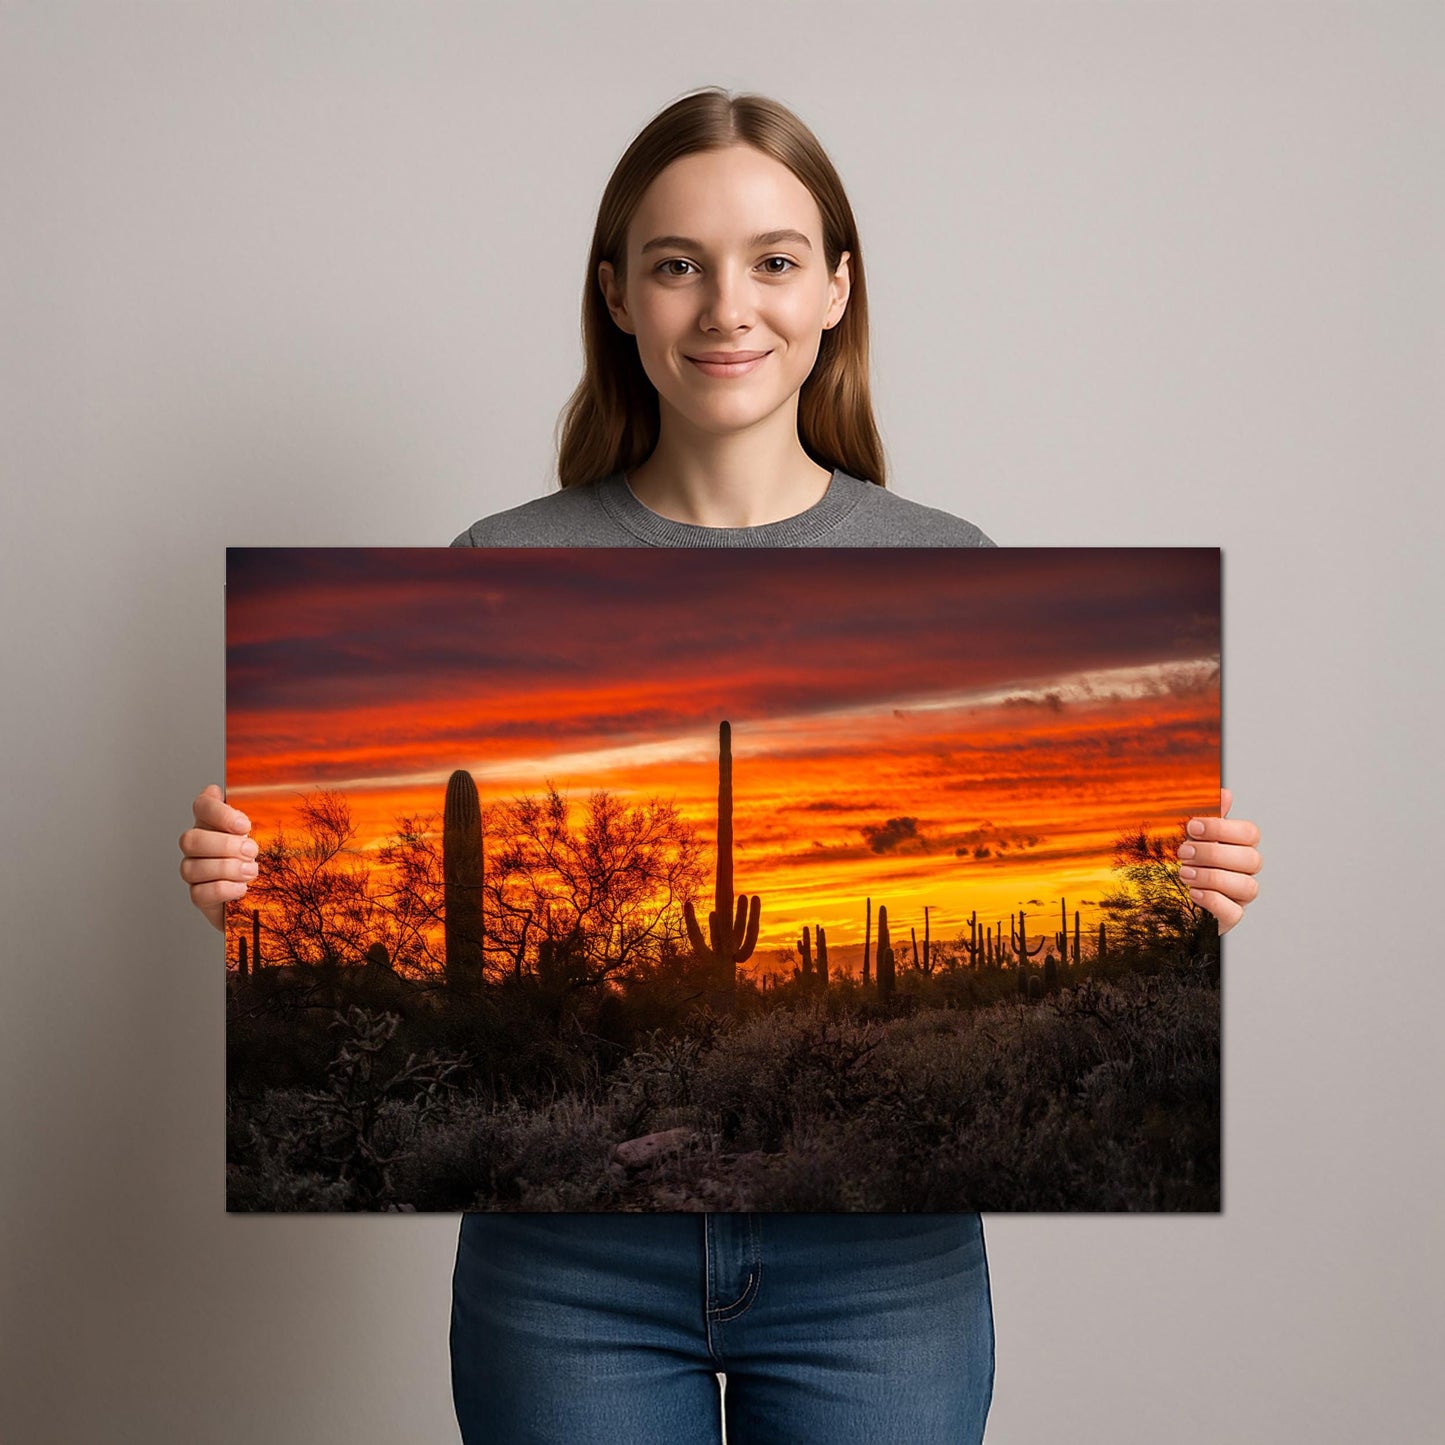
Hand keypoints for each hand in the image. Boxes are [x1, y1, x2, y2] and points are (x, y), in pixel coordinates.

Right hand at [178, 783, 257, 932]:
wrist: (261, 892)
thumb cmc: (259, 857)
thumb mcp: (263, 832)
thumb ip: (251, 813)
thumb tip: (227, 791)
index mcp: (211, 824)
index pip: (201, 806)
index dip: (219, 813)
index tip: (245, 825)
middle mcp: (197, 846)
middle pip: (190, 839)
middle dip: (224, 845)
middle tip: (252, 851)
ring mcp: (194, 871)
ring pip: (191, 868)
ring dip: (227, 869)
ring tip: (251, 871)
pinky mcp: (199, 896)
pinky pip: (200, 893)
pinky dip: (224, 889)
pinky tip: (242, 887)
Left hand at [1178, 787, 1260, 935]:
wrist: (1166, 902)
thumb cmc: (1187, 866)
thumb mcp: (1194, 840)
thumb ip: (1209, 821)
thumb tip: (1225, 793)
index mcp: (1240, 849)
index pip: (1250, 834)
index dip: (1222, 828)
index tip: (1192, 827)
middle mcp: (1245, 873)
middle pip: (1251, 860)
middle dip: (1213, 853)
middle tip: (1183, 852)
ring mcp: (1240, 898)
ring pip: (1247, 886)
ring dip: (1212, 876)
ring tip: (1184, 872)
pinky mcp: (1229, 919)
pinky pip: (1234, 913)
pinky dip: (1212, 900)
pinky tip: (1193, 892)